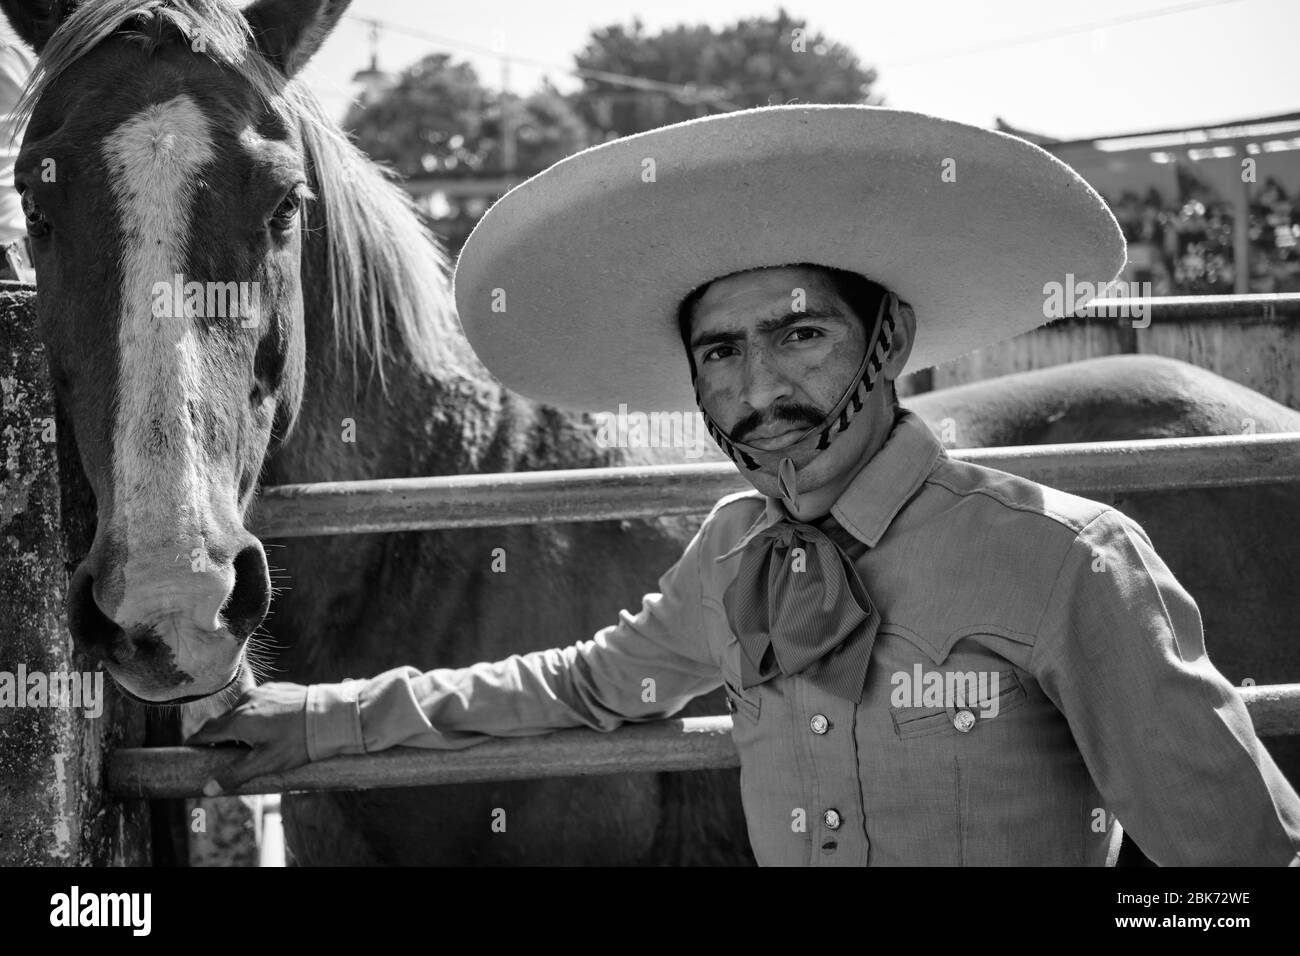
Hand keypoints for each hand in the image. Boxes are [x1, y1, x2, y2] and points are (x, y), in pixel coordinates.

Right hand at [185, 682, 310, 795]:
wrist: (330, 715)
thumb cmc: (298, 741)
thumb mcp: (266, 763)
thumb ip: (235, 775)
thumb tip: (208, 789)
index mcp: (238, 720)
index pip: (205, 732)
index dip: (195, 743)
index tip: (189, 751)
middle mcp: (245, 702)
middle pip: (222, 722)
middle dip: (217, 737)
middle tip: (219, 754)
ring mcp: (261, 692)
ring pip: (240, 710)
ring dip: (238, 725)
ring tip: (247, 743)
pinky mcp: (275, 688)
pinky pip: (256, 702)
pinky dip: (254, 714)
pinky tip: (267, 727)